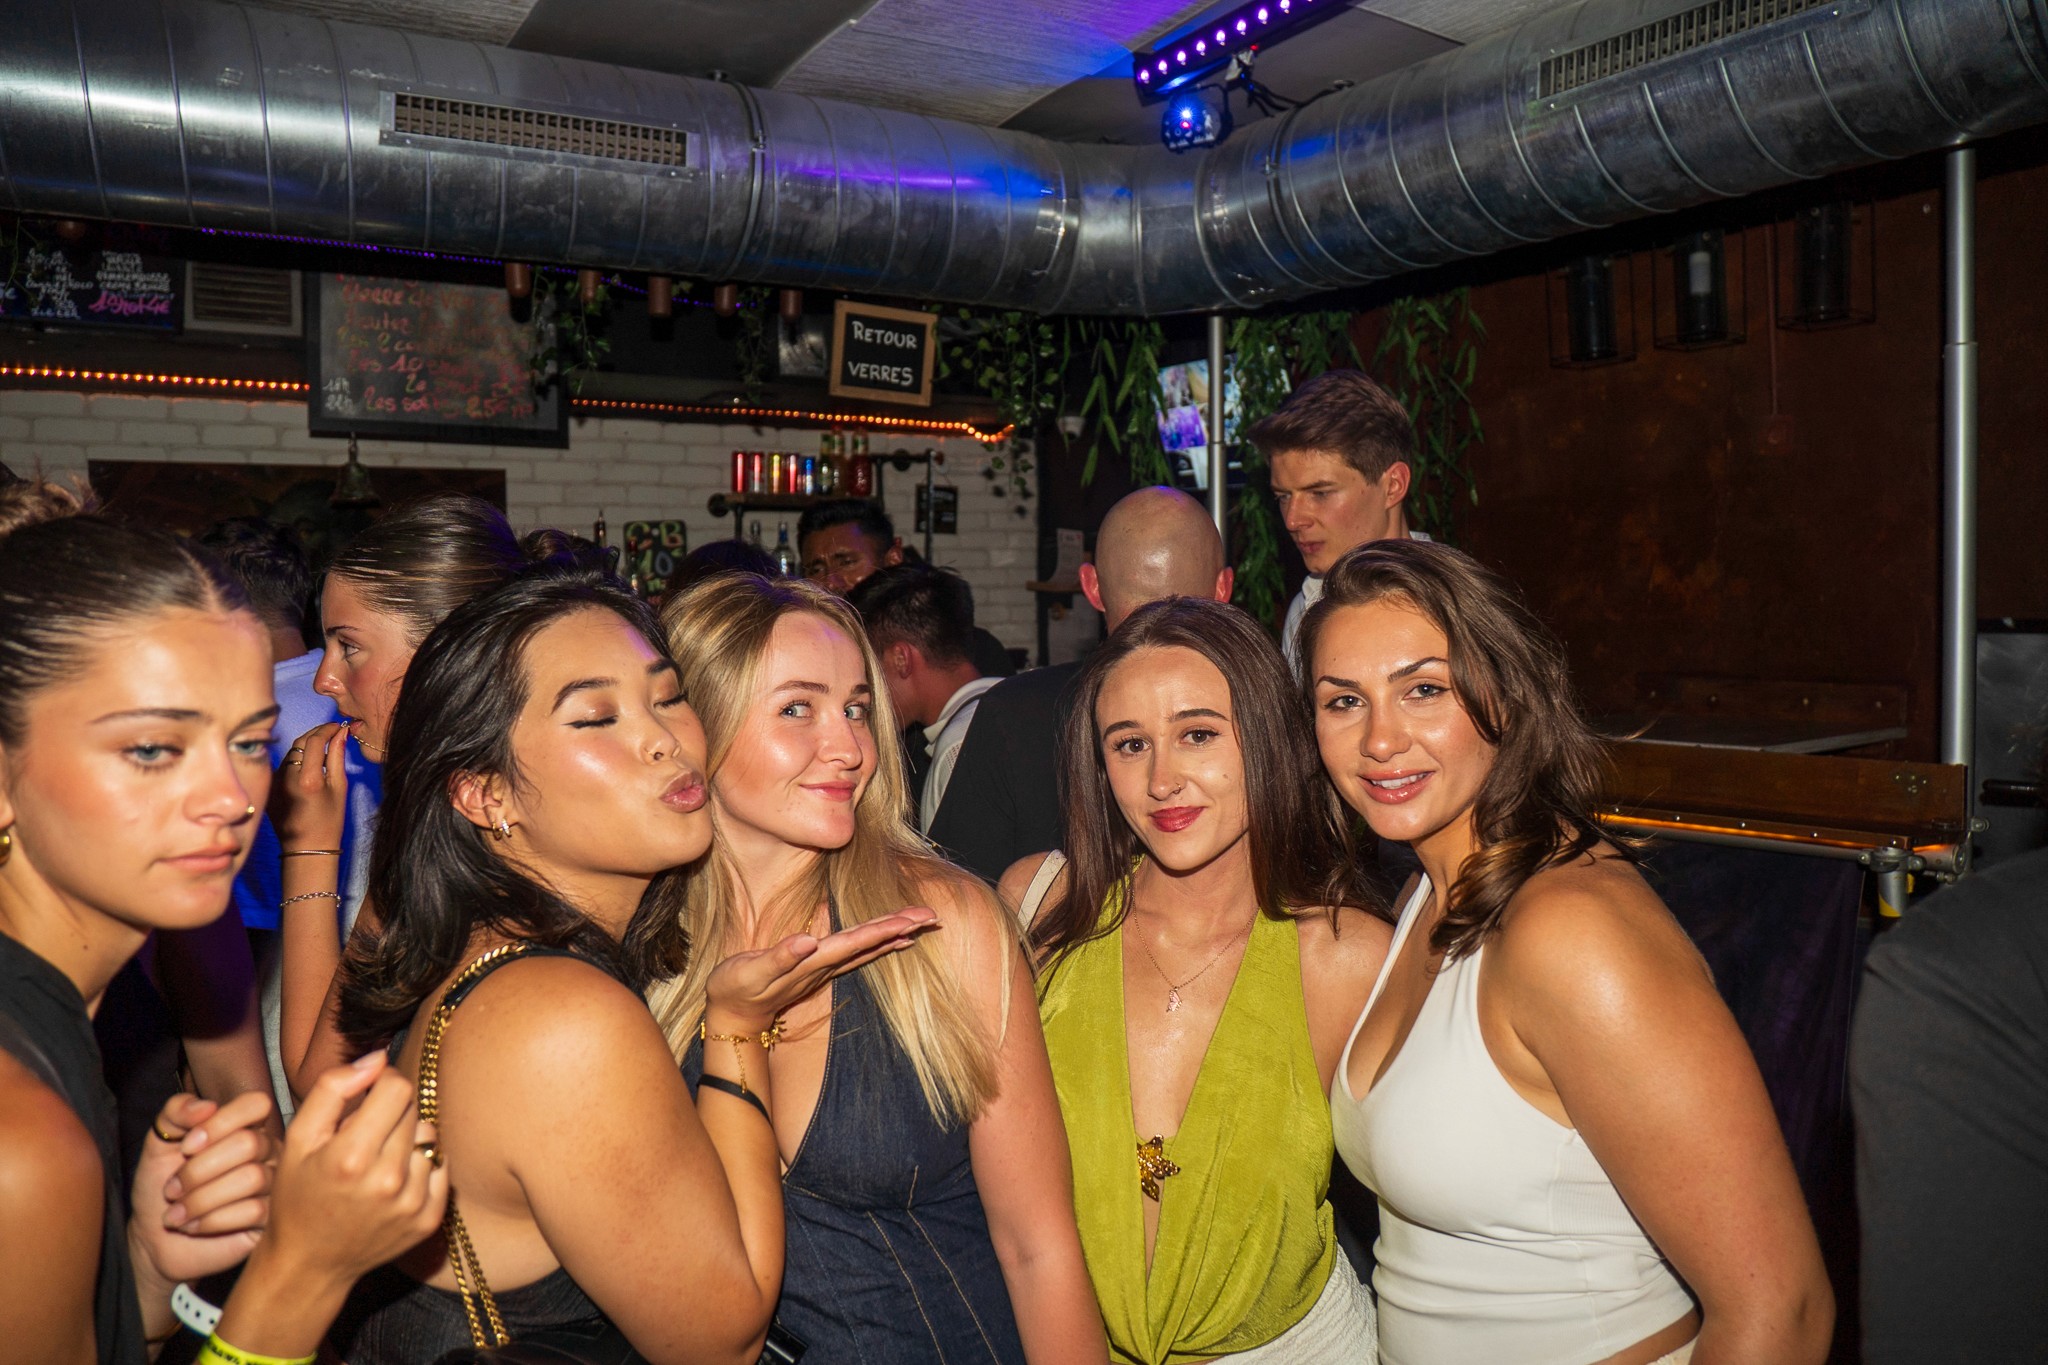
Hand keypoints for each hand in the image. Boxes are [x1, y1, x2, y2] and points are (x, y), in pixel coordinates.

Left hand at [129, 1090, 276, 1289]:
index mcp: (245, 1127)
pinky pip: (253, 1211)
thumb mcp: (159, 1143)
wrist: (154, 1240)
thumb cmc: (162, 1187)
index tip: (186, 1147)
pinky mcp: (271, 1219)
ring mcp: (273, 1185)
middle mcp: (267, 1152)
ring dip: (201, 1199)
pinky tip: (193, 1226)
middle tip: (172, 1189)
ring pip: (251, 1179)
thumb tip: (205, 1107)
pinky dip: (211, 1220)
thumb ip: (175, 1113)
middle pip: (249, 1144)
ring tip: (177, 1213)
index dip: (220, 1123)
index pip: (256, 1105)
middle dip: (199, 1170)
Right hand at [256, 1052, 447, 1291]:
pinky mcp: (429, 1220)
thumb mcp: (298, 1138)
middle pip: (413, 1110)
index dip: (383, 1082)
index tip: (368, 1094)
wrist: (309, 1263)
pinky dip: (422, 1165)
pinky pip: (440, 1166)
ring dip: (407, 1138)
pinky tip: (395, 1179)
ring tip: (378, 1158)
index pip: (398, 1088)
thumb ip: (333, 1089)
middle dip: (391, 1112)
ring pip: (428, 1136)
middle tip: (365, 1134)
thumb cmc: (298, 1196)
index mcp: (351, 1157)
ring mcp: (412, 1203)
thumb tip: (377, 1058)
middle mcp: (388, 1181)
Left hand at [269, 721, 349, 850]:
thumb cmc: (328, 822)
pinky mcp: (270, 786)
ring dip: (307, 746)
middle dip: (317, 733)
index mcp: (309, 779)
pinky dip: (297, 759)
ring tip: (324, 749)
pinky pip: (284, 764)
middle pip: (301, 742)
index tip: (339, 726)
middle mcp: (287, 777)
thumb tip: (342, 733)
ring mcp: (275, 781)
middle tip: (333, 731)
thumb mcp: (340, 788)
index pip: (315, 740)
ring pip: (292, 752)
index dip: (328, 729)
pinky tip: (309, 765)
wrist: (306, 847)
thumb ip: (338, 757)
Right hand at [706, 907, 937, 1031]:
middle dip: (901, 927)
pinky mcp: (818, 967)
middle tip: (933, 915)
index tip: (912, 919)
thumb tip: (807, 940)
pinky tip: (893, 938)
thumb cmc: (735, 990)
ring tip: (922, 923)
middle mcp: (825, 964)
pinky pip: (856, 952)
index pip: (856, 941)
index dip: (884, 928)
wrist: (732, 1018)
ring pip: (867, 947)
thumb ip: (779, 957)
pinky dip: (878, 942)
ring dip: (895, 934)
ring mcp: (824, 967)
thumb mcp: (749, 972)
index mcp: (813, 961)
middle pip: (870, 942)